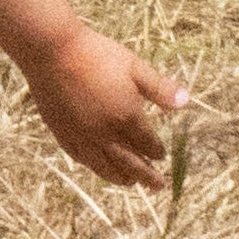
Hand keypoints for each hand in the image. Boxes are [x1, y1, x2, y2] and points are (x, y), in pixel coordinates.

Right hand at [18, 26, 188, 189]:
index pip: (147, 144)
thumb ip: (160, 88)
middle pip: (130, 163)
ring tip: (129, 183)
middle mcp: (105, 134)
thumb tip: (186, 102)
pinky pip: (82, 159)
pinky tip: (96, 166)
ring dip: (120, 177)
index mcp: (127, 118)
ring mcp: (82, 137)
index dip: (157, 151)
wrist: (52, 51)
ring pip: (104, 166)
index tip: (161, 155)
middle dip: (146, 176)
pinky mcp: (63, 134)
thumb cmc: (96, 54)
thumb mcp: (134, 66)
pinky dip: (94, 167)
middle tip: (157, 186)